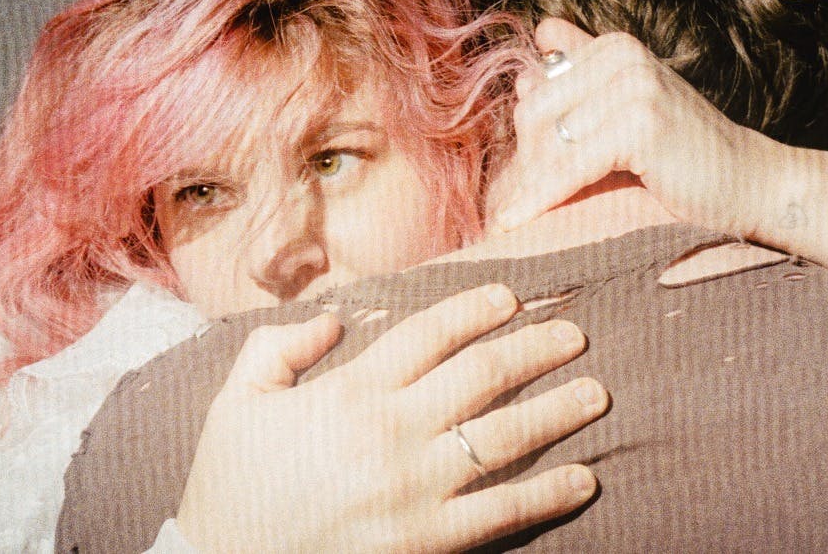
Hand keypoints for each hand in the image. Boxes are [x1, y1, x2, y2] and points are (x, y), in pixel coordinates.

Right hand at [177, 284, 607, 551]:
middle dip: (536, 349)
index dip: (476, 309)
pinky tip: (584, 478)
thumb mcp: (236, 403)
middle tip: (575, 337)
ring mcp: (413, 489)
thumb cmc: (230, 487)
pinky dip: (548, 493)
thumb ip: (278, 348)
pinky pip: (502, 512)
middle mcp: (389, 431)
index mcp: (348, 393)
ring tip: (597, 394)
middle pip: (482, 375)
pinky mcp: (426, 542)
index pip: (429, 334)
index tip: (511, 297)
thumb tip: (332, 318)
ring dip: (558, 410)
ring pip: (505, 436)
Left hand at [492, 18, 776, 236]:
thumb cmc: (683, 157)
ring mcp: (634, 86)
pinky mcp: (641, 125)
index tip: (531, 174)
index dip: (528, 135)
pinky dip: (543, 197)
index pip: (533, 86)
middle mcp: (623, 54)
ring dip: (533, 183)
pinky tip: (518, 221)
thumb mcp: (628, 113)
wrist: (749, 184)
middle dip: (527, 162)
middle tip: (531, 202)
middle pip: (533, 111)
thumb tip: (525, 72)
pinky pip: (569, 166)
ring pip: (546, 139)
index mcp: (615, 47)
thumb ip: (581, 85)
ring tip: (530, 214)